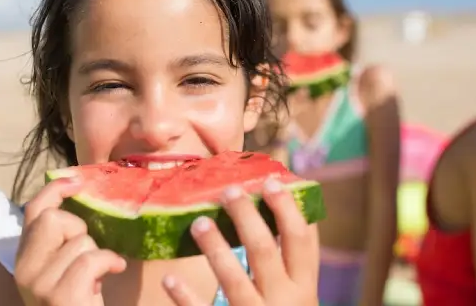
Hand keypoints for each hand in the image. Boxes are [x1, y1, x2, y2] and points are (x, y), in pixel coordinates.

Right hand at [14, 177, 126, 305]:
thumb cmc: (80, 300)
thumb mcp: (64, 267)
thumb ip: (62, 241)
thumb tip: (80, 199)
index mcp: (24, 258)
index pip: (32, 210)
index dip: (54, 189)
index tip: (77, 179)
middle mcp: (25, 270)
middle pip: (52, 219)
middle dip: (79, 229)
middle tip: (89, 251)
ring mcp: (39, 284)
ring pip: (79, 240)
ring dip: (98, 253)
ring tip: (98, 275)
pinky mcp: (59, 296)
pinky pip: (91, 259)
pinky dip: (109, 262)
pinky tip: (115, 271)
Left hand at [162, 177, 319, 305]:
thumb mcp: (297, 295)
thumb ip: (289, 264)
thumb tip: (278, 212)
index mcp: (304, 288)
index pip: (300, 240)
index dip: (287, 209)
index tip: (270, 182)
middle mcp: (285, 302)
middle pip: (265, 251)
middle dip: (246, 218)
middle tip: (228, 192)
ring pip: (234, 281)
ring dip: (215, 249)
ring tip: (198, 224)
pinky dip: (187, 297)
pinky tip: (171, 278)